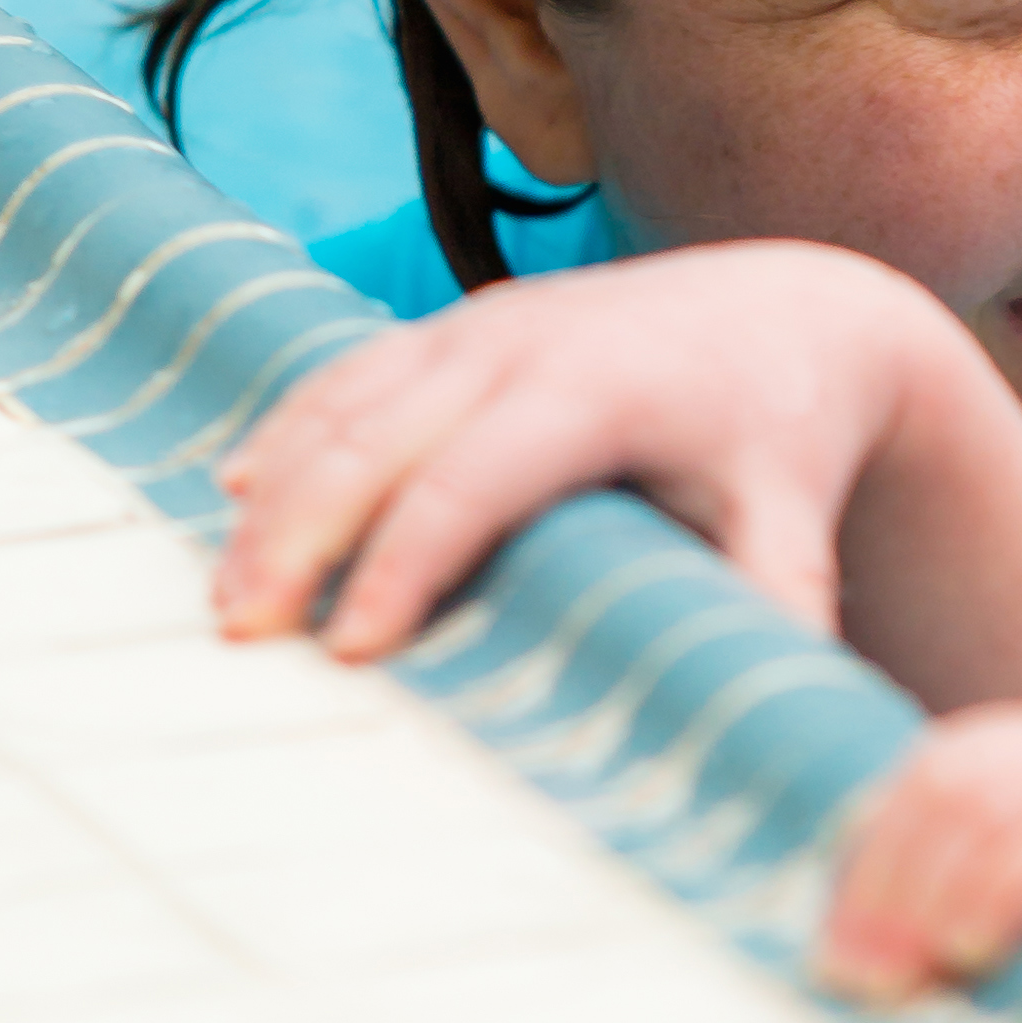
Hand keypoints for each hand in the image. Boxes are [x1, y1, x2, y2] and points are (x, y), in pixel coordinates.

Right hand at [212, 243, 950, 660]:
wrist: (793, 312)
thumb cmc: (786, 437)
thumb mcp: (794, 519)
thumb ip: (774, 605)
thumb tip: (762, 709)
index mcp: (599, 390)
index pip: (473, 480)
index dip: (406, 563)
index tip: (354, 649)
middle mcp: (522, 341)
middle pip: (377, 435)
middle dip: (301, 533)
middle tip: (245, 635)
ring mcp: (479, 323)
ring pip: (343, 398)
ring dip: (275, 491)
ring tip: (227, 596)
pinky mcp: (456, 324)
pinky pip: (348, 371)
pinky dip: (287, 429)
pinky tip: (233, 491)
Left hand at [816, 698, 1021, 995]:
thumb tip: (865, 958)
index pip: (955, 761)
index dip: (872, 848)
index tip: (831, 953)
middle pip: (965, 769)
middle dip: (884, 871)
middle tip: (847, 976)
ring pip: (1011, 794)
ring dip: (929, 890)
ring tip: (897, 977)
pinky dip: (1012, 886)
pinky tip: (974, 946)